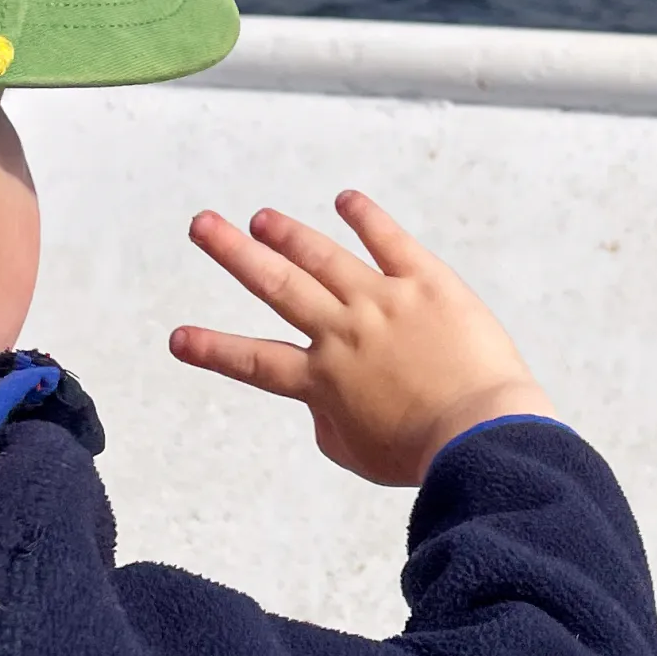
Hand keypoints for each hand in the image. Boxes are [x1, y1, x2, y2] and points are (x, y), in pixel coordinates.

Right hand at [177, 192, 553, 485]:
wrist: (479, 434)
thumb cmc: (422, 456)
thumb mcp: (357, 453)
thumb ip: (329, 421)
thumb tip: (323, 399)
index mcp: (323, 380)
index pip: (254, 362)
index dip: (212, 349)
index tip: (177, 337)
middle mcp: (343, 333)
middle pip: (277, 286)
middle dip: (234, 253)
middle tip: (202, 224)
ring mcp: (382, 302)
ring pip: (322, 257)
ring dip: (287, 234)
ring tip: (261, 217)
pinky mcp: (425, 283)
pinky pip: (388, 240)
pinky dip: (365, 217)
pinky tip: (345, 200)